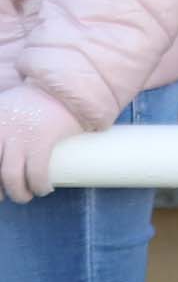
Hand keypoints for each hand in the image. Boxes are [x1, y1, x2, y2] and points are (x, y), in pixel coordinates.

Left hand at [0, 85, 83, 202]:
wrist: (67, 85)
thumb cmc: (35, 100)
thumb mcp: (6, 107)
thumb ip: (1, 126)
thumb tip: (4, 151)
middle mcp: (0, 129)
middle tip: (5, 196)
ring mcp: (20, 135)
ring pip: (10, 177)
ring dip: (18, 194)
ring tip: (26, 196)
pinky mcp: (42, 139)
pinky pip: (36, 173)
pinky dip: (40, 186)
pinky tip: (44, 189)